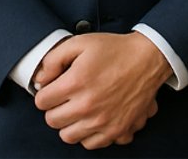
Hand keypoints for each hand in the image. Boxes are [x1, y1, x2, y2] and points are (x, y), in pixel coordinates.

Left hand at [32, 32, 169, 148]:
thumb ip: (53, 59)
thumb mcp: (80, 43)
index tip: (53, 88)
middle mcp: (87, 106)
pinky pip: (90, 144)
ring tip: (78, 109)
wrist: (147, 59)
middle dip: (55, 108)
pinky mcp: (117, 130)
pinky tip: (92, 119)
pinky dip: (88, 134)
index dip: (45, 93)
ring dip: (69, 123)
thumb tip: (40, 79)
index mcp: (76, 83)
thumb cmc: (115, 50)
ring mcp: (103, 121)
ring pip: (68, 136)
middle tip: (65, 98)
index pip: (41, 101)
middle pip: (52, 120)